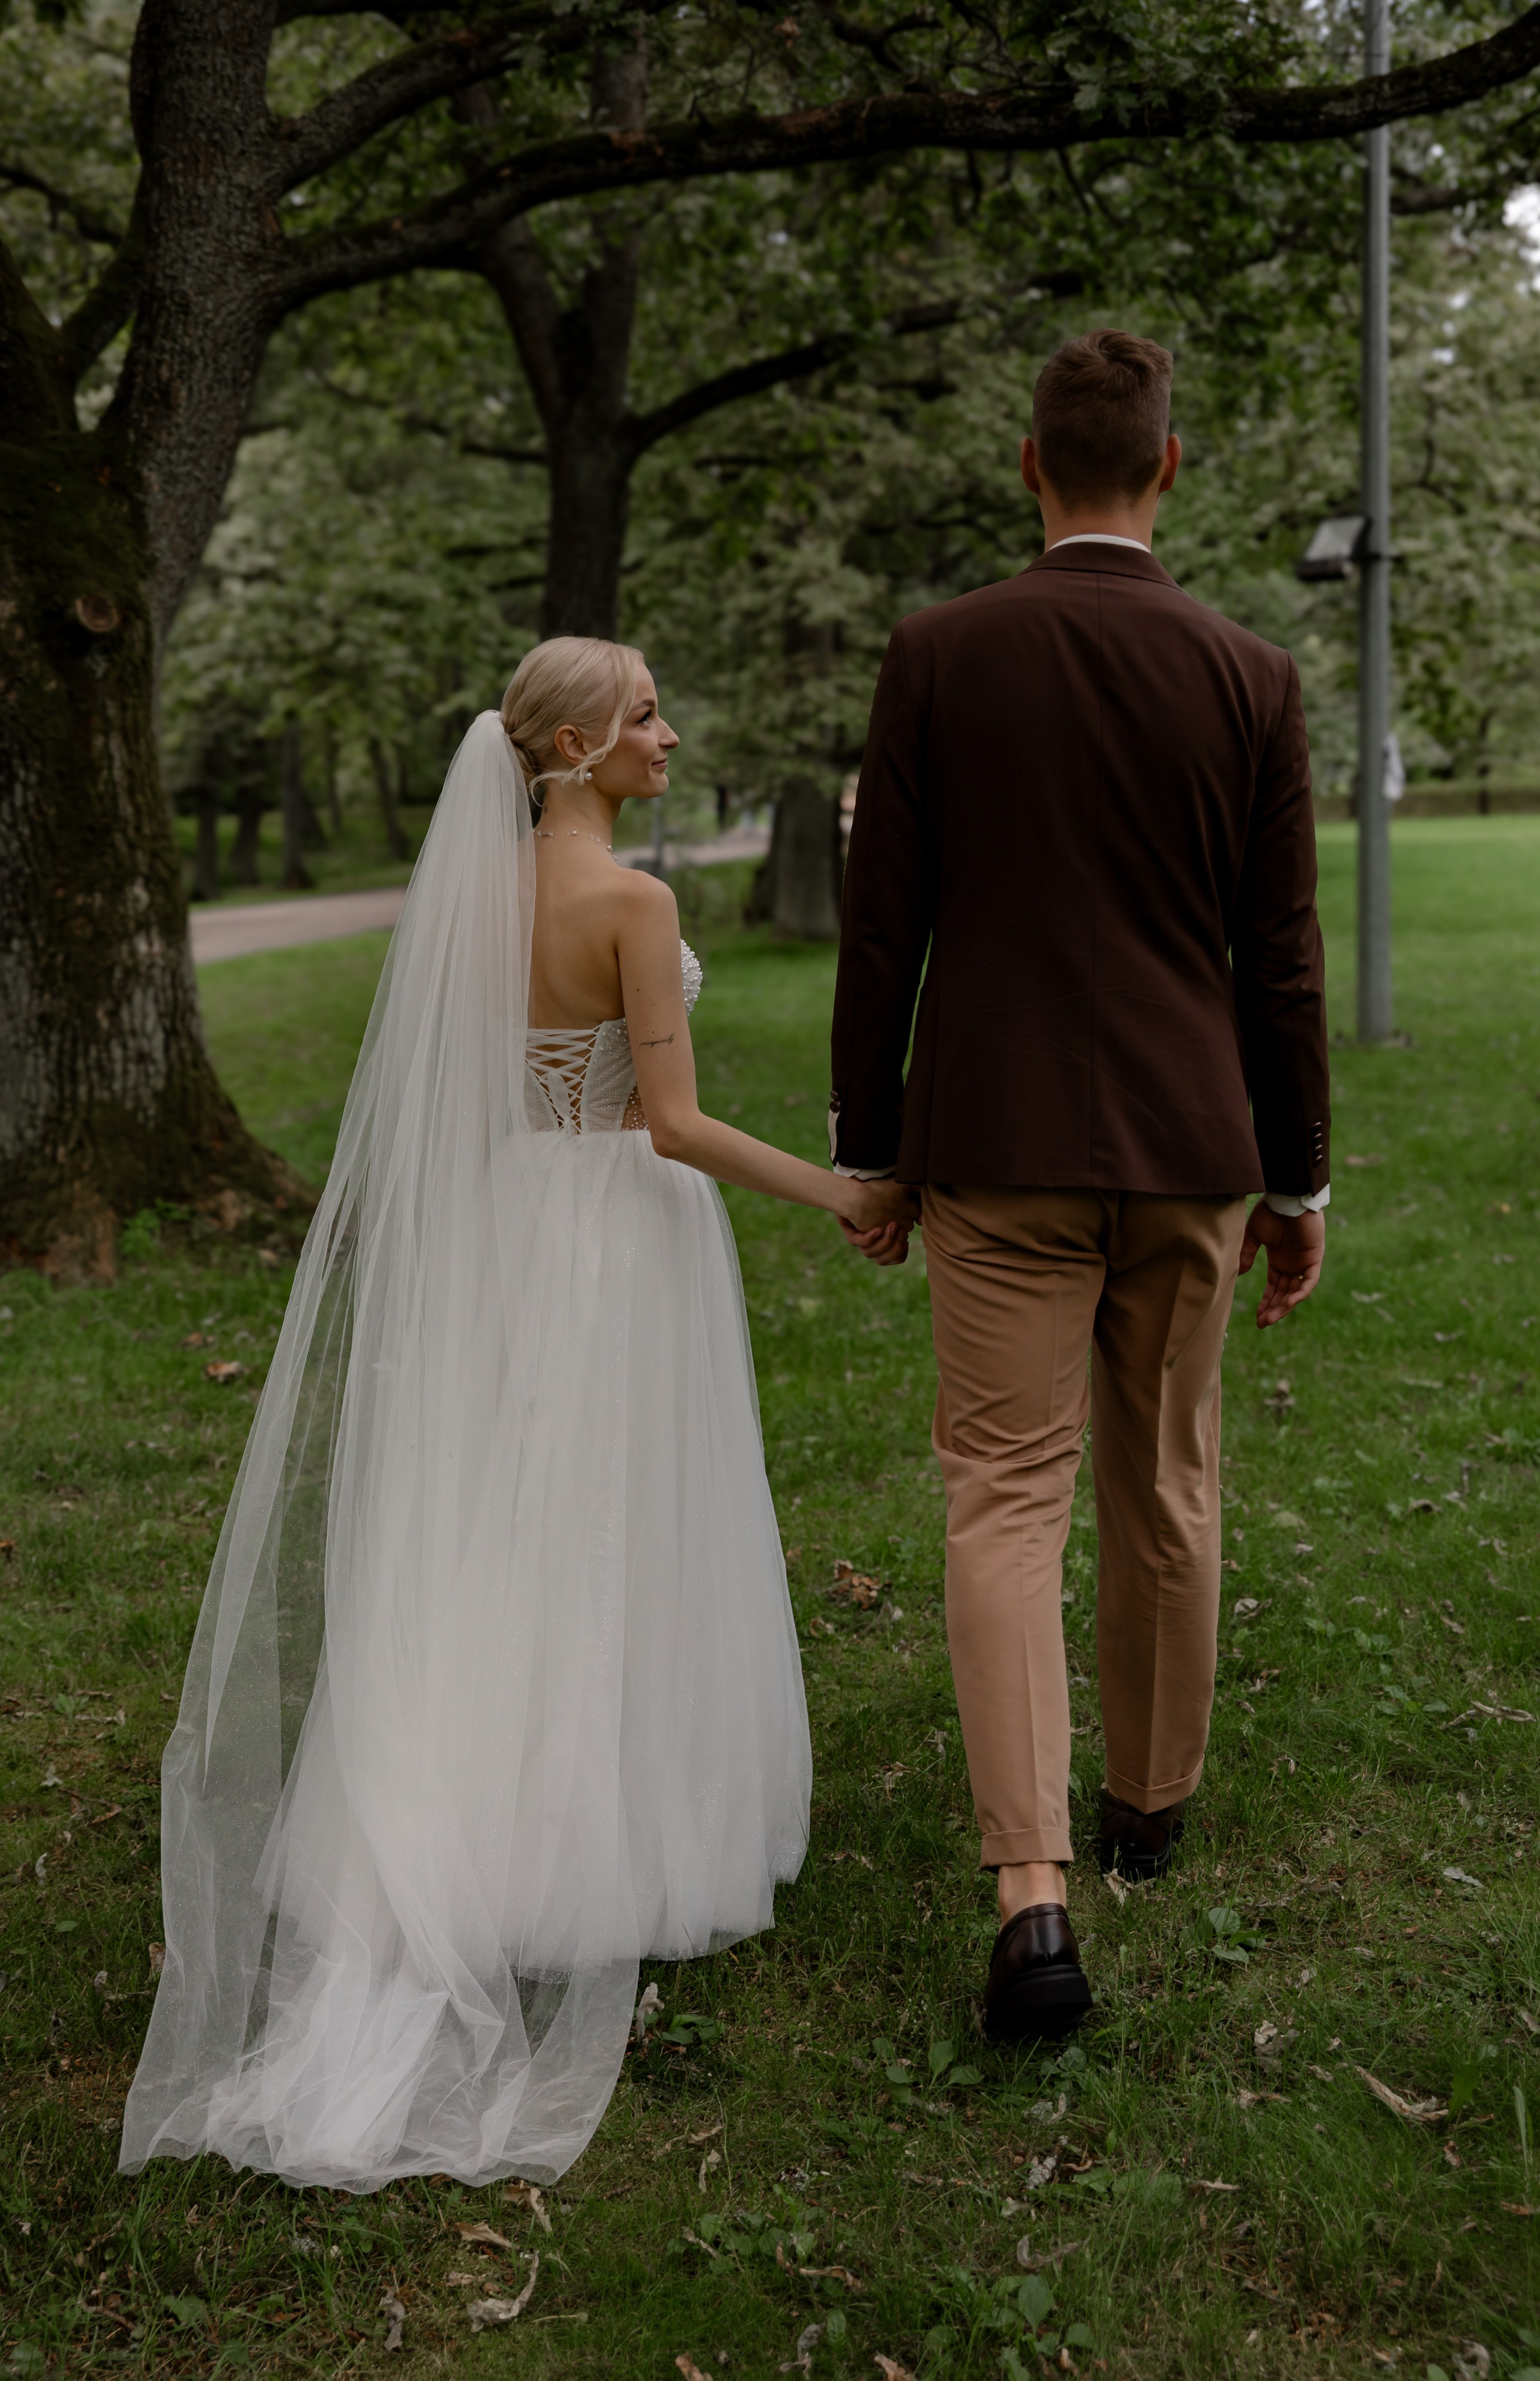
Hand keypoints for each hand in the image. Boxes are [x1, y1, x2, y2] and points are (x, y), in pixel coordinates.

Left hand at [837, 1179, 918, 1265]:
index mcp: (886, 1240)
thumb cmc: (884, 1189)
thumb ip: (915, 1206)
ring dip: (882, 1244)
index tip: (905, 1237)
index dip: (901, 1250)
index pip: (896, 1257)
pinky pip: (855, 1242)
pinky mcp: (850, 1230)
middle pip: (883, 1260)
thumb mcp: (903, 1195)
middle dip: (894, 1248)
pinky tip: (878, 1230)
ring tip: (891, 1226)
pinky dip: (868, 1239)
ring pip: (869, 1254)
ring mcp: (861, 1237)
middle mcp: (873, 1242)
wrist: (861, 1181)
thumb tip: (920, 1221)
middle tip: (900, 1231)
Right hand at [1238, 1200, 1324, 1327]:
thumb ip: (1247, 1253)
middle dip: (1274, 1309)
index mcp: (1279, 1260)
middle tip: (1263, 1324)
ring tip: (1272, 1317)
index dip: (1266, 1303)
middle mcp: (1293, 1264)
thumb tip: (1239, 1273)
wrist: (1287, 1196)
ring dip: (1285, 1305)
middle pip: (1285, 1293)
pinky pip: (1310, 1281)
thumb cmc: (1270, 1211)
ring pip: (1297, 1291)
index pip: (1275, 1288)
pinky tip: (1289, 1303)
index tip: (1257, 1318)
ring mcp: (1305, 1262)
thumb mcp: (1253, 1235)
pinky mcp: (1314, 1258)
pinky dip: (1301, 1292)